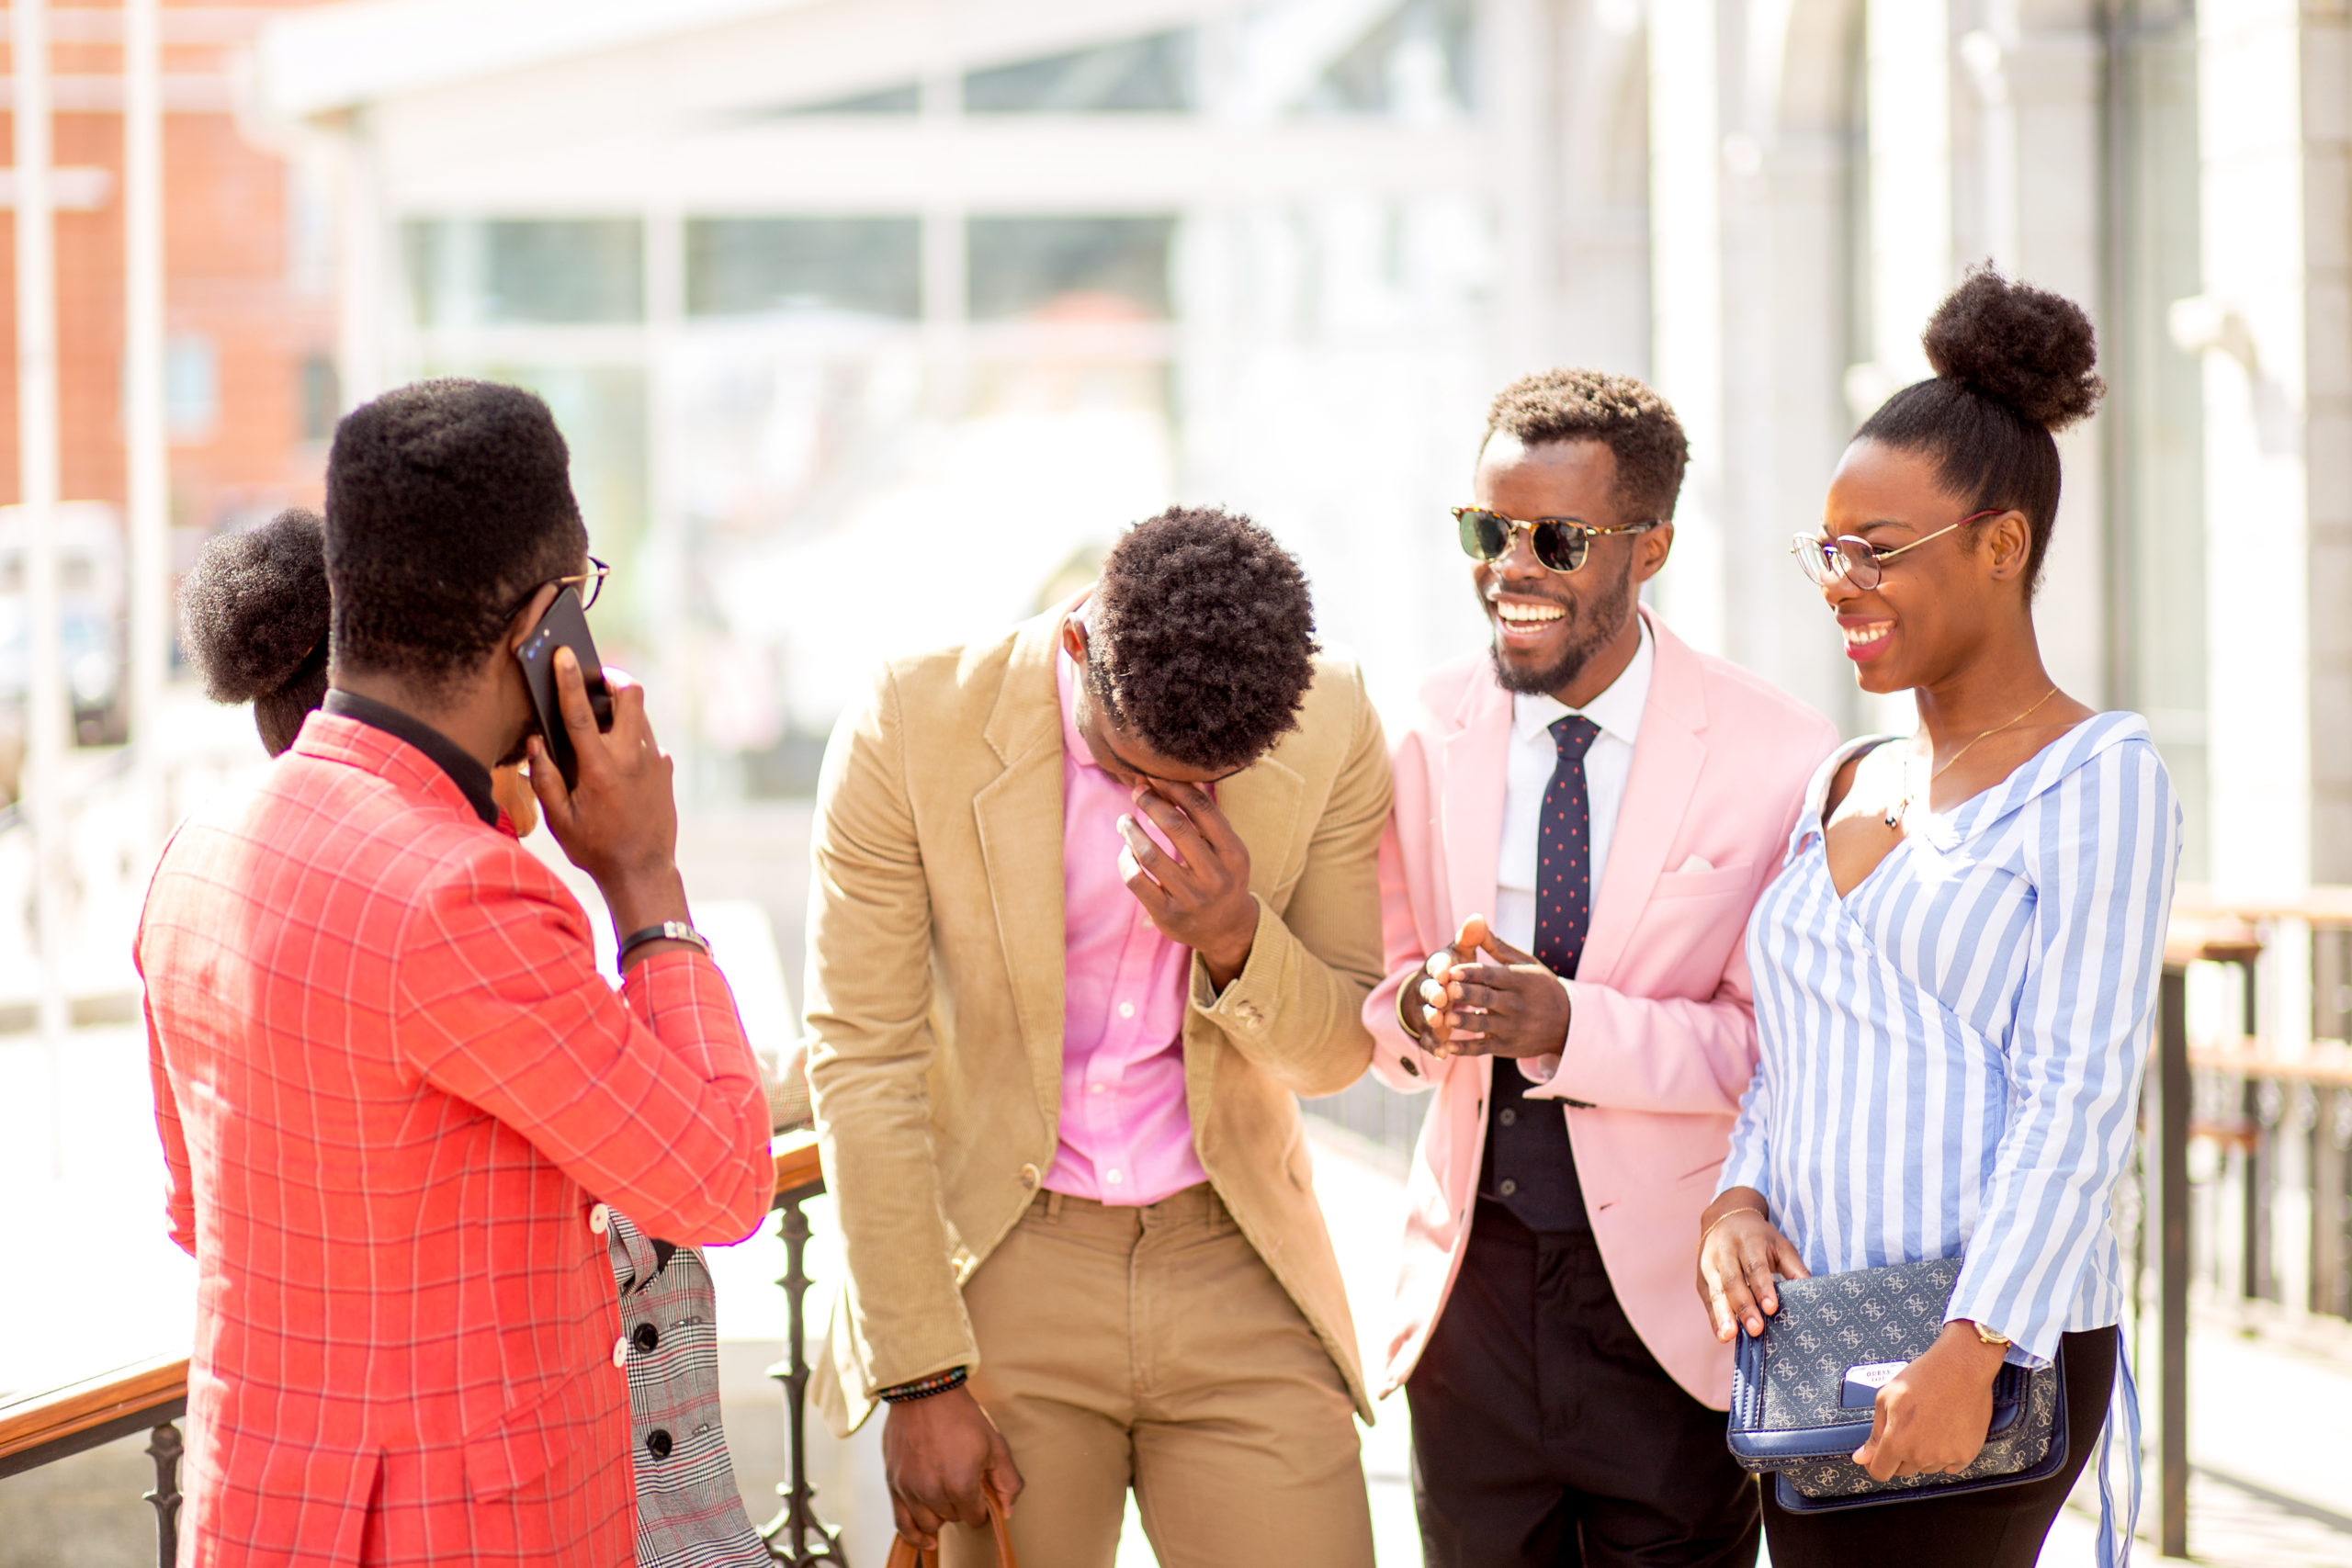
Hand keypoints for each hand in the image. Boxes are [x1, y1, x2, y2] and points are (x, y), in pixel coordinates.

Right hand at [527, 648, 687, 936]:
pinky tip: (615, 758)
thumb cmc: (595, 848)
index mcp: (599, 768)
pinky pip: (647, 740)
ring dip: (621, 709)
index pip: (581, 712)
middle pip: (630, 695)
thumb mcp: (559, 819)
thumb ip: (544, 777)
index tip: (563, 654)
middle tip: (595, 680)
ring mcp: (654, 761)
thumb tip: (535, 742)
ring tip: (600, 719)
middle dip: (612, 679)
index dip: (568, 679)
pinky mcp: (666, 770)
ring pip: (641, 715)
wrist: (643, 871)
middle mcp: (631, 757)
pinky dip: (631, 737)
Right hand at [881, 1387, 1022, 1551]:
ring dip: (941, 1514)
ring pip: (930, 1523)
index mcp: (961, 1484)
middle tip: (962, 1481)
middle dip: (961, 1506)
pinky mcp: (894, 1483)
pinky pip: (902, 1524)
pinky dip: (915, 1535)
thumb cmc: (963, 1416)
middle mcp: (933, 1492)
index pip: (975, 1518)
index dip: (981, 1508)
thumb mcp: (995, 1444)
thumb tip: (1007, 1510)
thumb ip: (1007, 1481)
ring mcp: (910, 1489)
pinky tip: (927, 1538)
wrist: (925, 1391)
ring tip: (945, 1494)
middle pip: (953, 1519)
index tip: (980, 1493)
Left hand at [1118, 780, 1256, 986]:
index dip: (1175, 787)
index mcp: (1233, 853)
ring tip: (1124, 821)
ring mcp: (1191, 898)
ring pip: (1150, 854)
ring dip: (1132, 830)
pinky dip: (1125, 861)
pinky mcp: (1167, 915)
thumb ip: (1207, 818)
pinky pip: (1136, 881)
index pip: (1203, 810)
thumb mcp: (1226, 848)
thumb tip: (1182, 777)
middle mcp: (1215, 876)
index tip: (1156, 776)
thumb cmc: (1222, 876)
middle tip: (1137, 791)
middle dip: (1151, 802)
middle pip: (1176, 827)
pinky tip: (1126, 852)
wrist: (1227, 929)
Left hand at [1413, 915, 1568, 1058]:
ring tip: (1445, 1018)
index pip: (1492, 975)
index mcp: (1520, 981)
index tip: (1451, 970)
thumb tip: (1474, 920)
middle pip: (1487, 999)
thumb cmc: (1540, 987)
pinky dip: (1465, 1049)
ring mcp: (1511, 1028)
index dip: (1471, 973)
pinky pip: (1483, 1048)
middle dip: (1467, 994)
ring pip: (1483, 1025)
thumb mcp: (1525, 963)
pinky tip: (1446, 1047)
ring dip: (1464, 1022)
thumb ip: (1497, 947)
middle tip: (1446, 990)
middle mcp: (1516, 1004)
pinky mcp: (1506, 1047)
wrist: (1566, 1024)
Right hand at [1695, 1188, 1809, 1340]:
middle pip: (1733, 1280)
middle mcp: (1725, 1252)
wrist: (1725, 1219)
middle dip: (1744, 1306)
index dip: (1763, 1287)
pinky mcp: (1701, 1279)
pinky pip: (1707, 1300)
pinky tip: (1722, 1335)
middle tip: (1756, 1329)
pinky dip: (1714, 1319)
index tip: (1771, 1308)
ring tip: (1729, 1336)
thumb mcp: (1780, 1245)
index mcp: (1748, 1241)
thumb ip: (1794, 1268)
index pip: (1755, 1266)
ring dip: (1723, 1315)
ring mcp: (1709, 1265)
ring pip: (1715, 1291)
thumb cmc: (1759, 1238)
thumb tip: (1811, 1292)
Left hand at [1851, 1324, 2008, 1480]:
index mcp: (1896, 1442)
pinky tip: (1946, 1431)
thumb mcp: (1886, 1398)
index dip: (1875, 1463)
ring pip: (1927, 1468)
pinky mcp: (1967, 1455)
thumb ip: (1874, 1433)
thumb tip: (1860, 1459)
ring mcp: (1946, 1457)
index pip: (1880, 1472)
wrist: (1961, 1368)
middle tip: (1909, 1427)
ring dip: (1924, 1455)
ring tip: (1929, 1425)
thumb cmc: (1921, 1378)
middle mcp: (1921, 1456)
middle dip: (1900, 1455)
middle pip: (1904, 1470)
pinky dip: (1946, 1455)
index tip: (1879, 1454)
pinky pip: (1950, 1466)